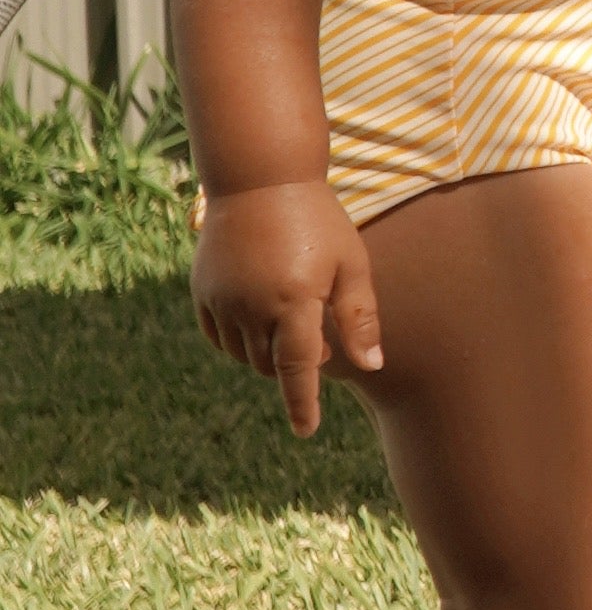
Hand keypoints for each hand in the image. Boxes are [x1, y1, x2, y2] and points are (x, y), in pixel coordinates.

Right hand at [192, 178, 384, 438]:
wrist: (259, 178)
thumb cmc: (318, 220)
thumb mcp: (350, 263)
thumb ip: (359, 317)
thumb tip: (370, 366)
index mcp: (294, 300)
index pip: (297, 369)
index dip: (302, 403)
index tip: (306, 431)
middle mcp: (251, 305)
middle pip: (270, 364)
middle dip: (292, 362)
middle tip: (314, 330)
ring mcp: (222, 299)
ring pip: (243, 354)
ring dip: (265, 352)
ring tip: (288, 312)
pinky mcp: (202, 291)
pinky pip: (219, 336)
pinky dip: (239, 338)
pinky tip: (258, 313)